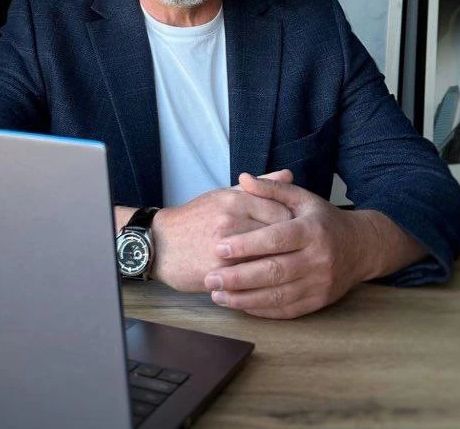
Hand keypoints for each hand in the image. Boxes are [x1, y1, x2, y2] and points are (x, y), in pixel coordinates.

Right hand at [151, 170, 293, 290]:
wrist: (160, 244)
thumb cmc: (195, 218)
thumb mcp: (224, 195)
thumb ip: (258, 187)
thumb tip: (288, 176)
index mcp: (235, 199)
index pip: (282, 210)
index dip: (295, 223)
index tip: (299, 231)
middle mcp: (232, 221)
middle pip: (279, 235)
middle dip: (292, 245)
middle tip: (297, 251)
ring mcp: (226, 248)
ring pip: (268, 258)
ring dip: (281, 264)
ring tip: (286, 267)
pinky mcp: (220, 273)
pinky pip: (252, 279)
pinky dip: (264, 281)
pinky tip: (270, 282)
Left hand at [203, 173, 378, 318]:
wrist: (361, 248)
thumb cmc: (323, 219)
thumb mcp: (302, 198)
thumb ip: (271, 188)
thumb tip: (243, 177)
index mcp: (312, 230)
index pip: (275, 239)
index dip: (246, 244)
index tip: (219, 247)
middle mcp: (318, 259)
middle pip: (274, 271)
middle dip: (238, 277)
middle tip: (210, 277)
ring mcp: (319, 284)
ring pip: (278, 295)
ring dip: (244, 298)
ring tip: (217, 295)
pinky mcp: (318, 302)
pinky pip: (286, 310)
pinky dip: (261, 310)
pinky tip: (239, 304)